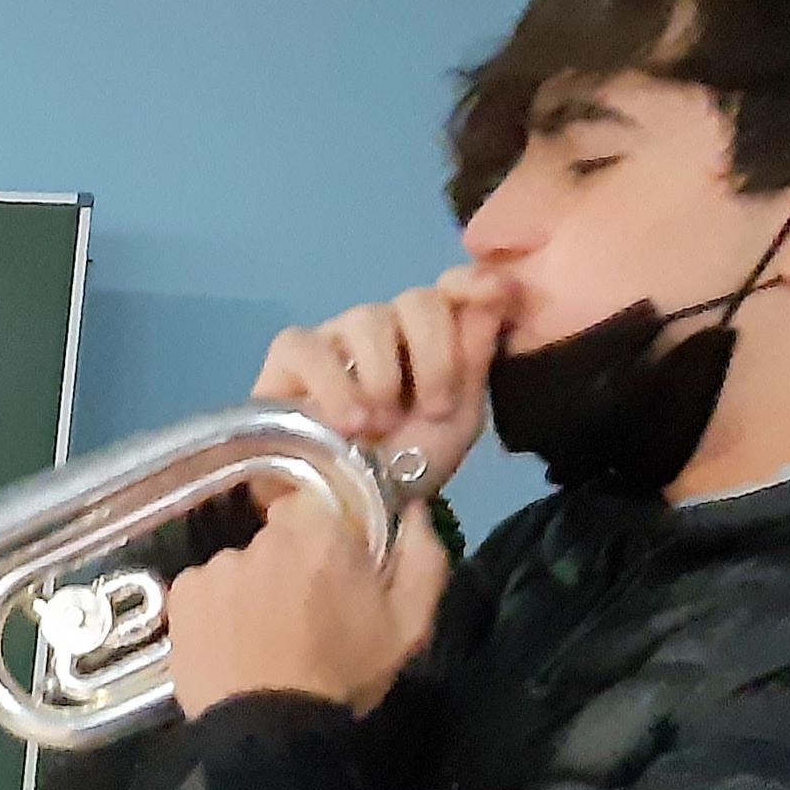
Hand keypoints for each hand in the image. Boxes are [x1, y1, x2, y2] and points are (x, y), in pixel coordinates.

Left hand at [167, 495, 450, 720]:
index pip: (316, 505)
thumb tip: (413, 513)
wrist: (271, 732)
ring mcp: (216, 565)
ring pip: (240, 565)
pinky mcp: (182, 594)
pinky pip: (204, 589)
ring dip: (251, 589)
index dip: (323, 537)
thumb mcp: (409, 625)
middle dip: (289, 564)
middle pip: (276, 538)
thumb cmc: (345, 677)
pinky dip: (216, 610)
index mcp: (321, 533)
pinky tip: (230, 643)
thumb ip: (422, 558)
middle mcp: (262, 538)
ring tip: (262, 636)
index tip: (330, 569)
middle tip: (300, 612)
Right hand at [253, 266, 511, 493]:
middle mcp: (387, 327)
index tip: (494, 293)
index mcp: (431, 336)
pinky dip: (333, 384)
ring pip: (367, 318)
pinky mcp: (291, 356)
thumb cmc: (407, 464)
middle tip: (433, 411)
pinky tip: (346, 422)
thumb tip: (498, 290)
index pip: (451, 286)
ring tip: (379, 426)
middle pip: (417, 300)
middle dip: (435, 356)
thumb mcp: (458, 418)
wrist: (351, 507)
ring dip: (384, 377)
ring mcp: (337, 337)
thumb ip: (475, 356)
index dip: (471, 282)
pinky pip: (309, 345)